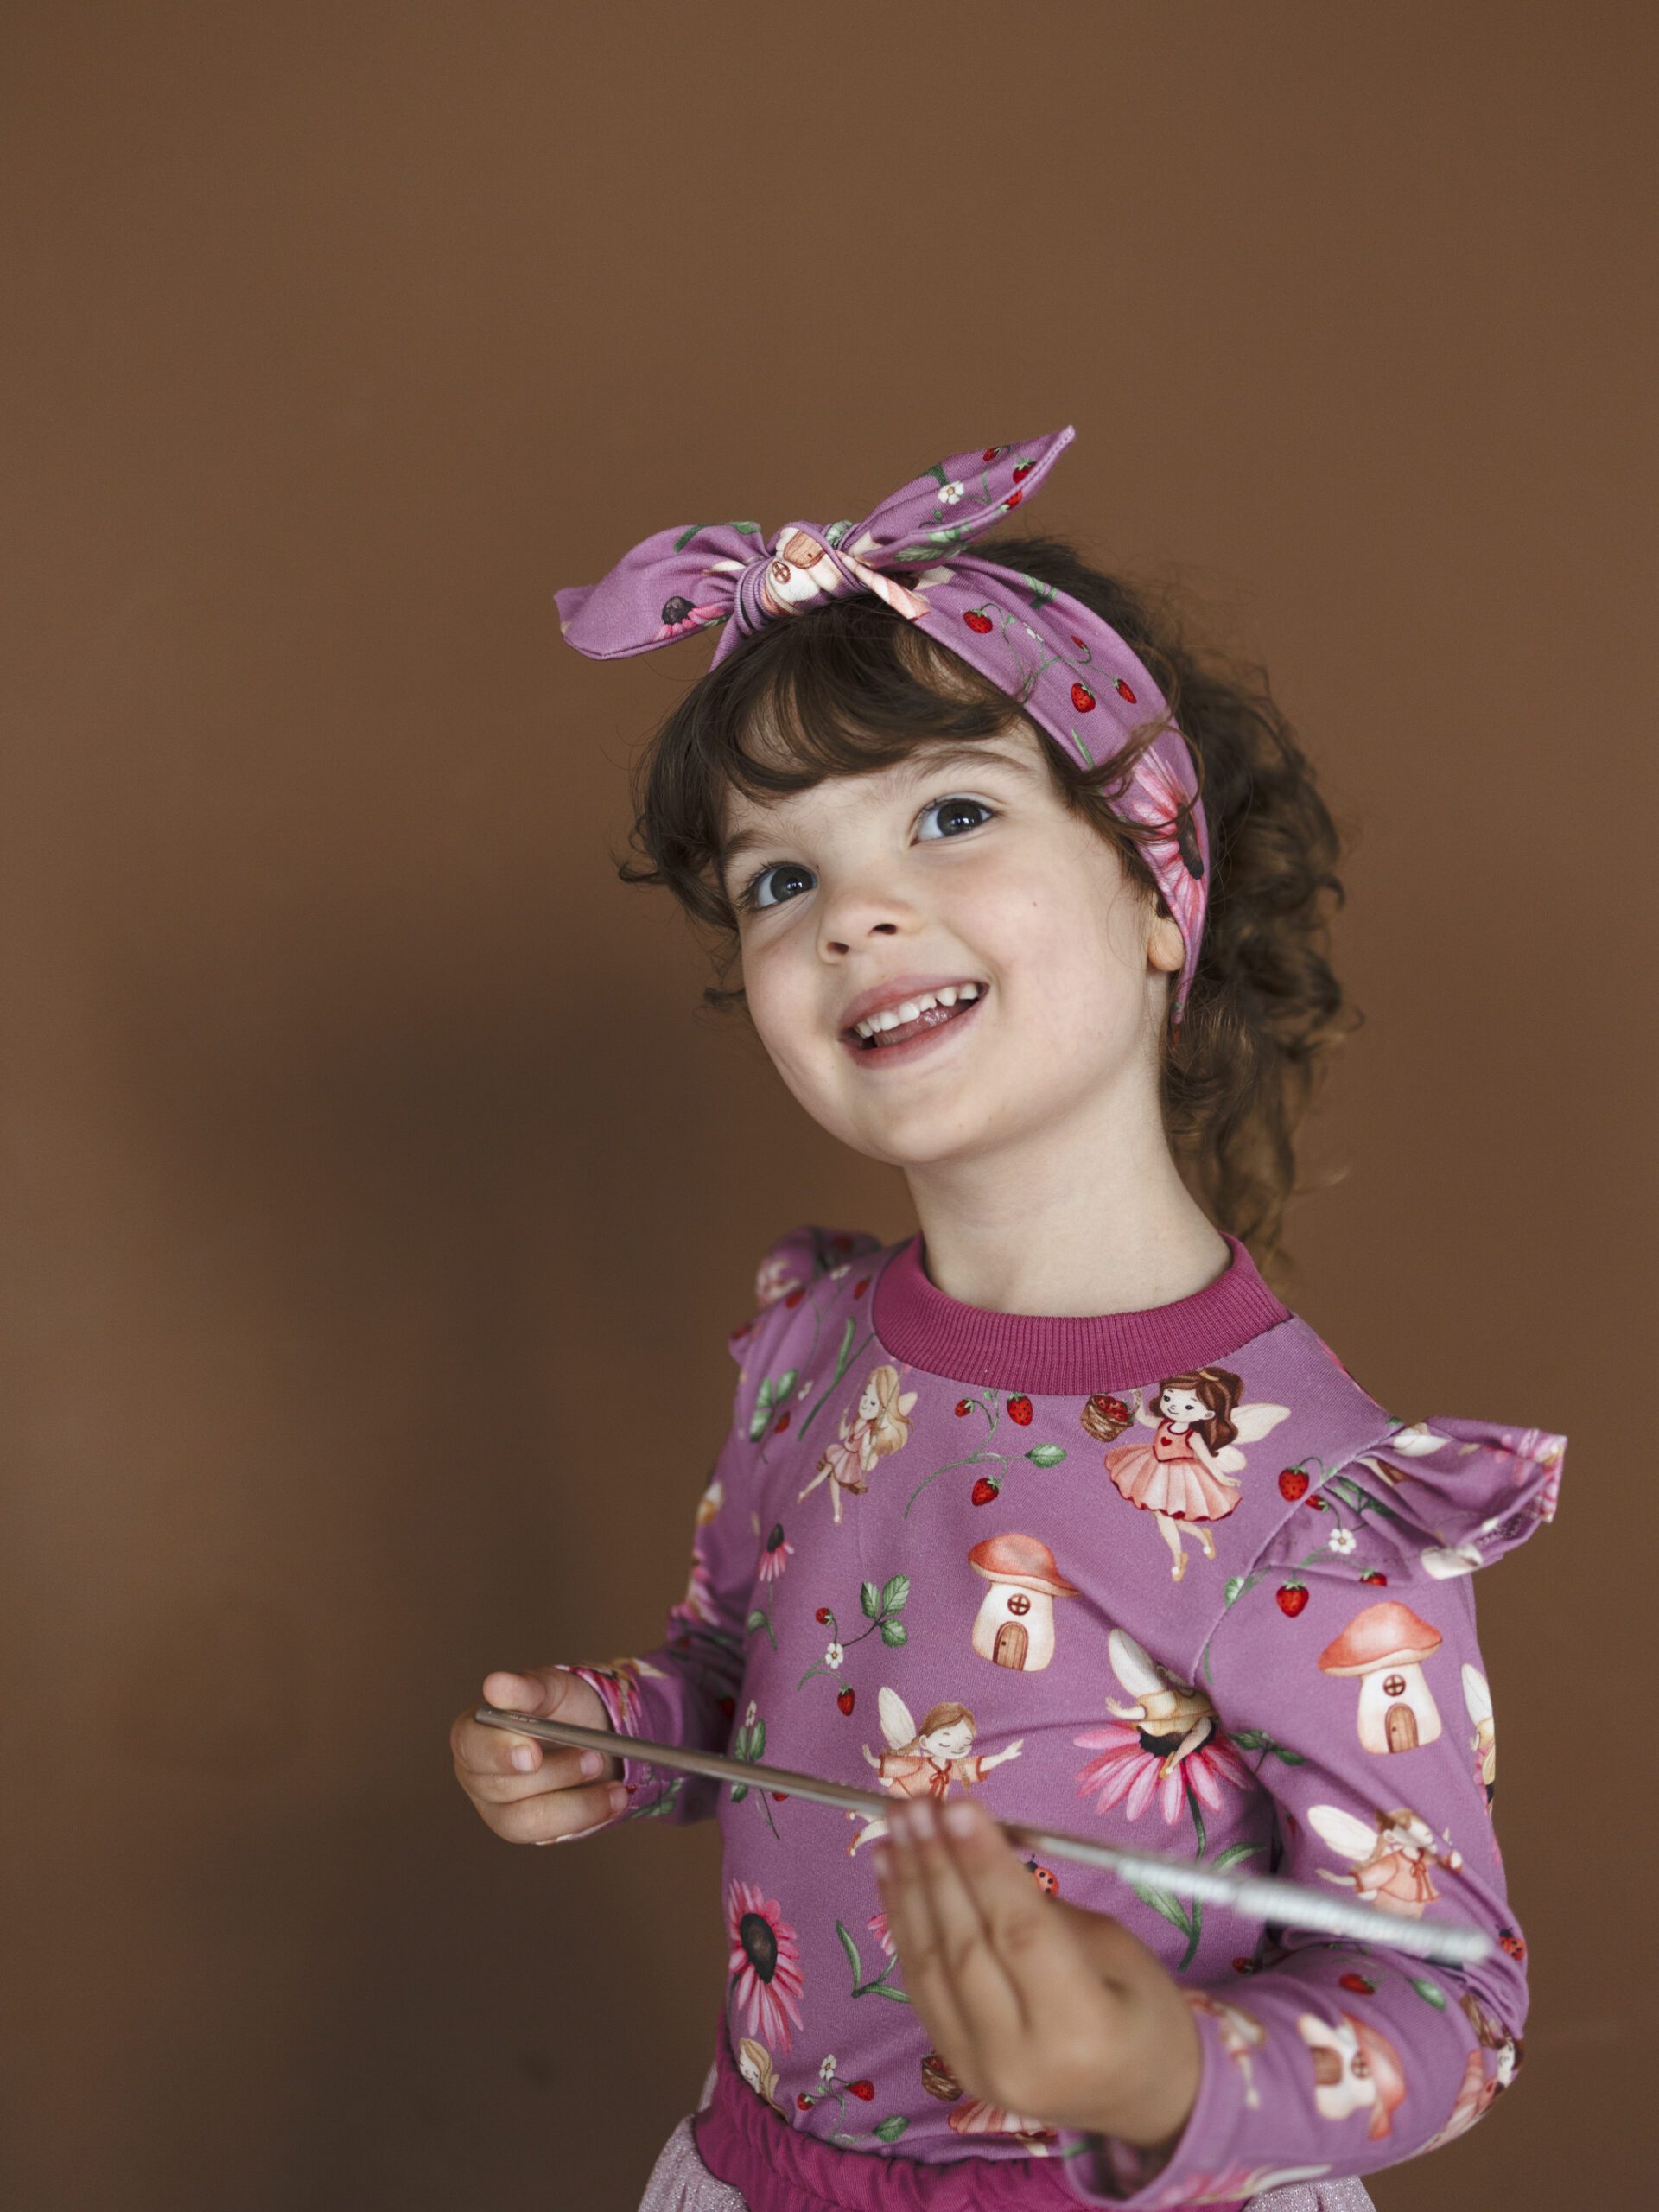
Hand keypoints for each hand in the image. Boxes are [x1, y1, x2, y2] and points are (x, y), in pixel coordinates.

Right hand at [449, 1666, 627, 1843]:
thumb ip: (527, 1689)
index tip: (533, 1754)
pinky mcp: (524, 1828)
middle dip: (556, 1773)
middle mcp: (476, 1775)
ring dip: (576, 1802)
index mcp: (472, 1732)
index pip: (471, 1745)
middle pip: (502, 1787)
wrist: (590, 1733)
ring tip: (613, 1786)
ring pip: (527, 1818)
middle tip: (594, 1758)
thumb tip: (496, 1685)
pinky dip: (584, 1816)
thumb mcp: (551, 1688)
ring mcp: (496, 1807)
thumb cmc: (560, 1708)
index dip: (500, 1752)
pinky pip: (548, 1834)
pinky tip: (611, 1801)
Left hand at [873, 1795, 1199, 2149]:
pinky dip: (903, 1923)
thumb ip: (1046, 1908)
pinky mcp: (955, 2066)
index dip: (984, 1866)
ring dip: (907, 1887)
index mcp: (1083, 2029)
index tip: (956, 1805)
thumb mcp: (1118, 1948)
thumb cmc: (1144, 2011)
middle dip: (936, 1865)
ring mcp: (979, 2070)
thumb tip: (977, 1848)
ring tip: (895, 1827)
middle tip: (916, 1803)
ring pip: (931, 1964)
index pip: (1020, 1934)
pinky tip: (892, 1872)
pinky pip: (920, 1984)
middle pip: (965, 1947)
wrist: (1140, 2096)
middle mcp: (1022, 2059)